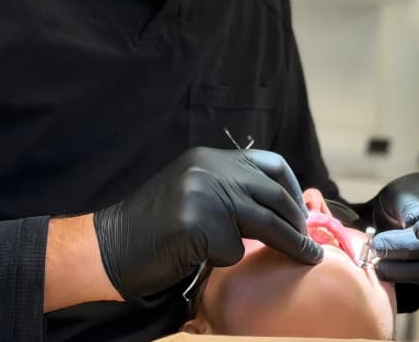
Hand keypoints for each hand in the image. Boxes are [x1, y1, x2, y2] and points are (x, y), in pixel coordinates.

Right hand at [93, 147, 322, 300]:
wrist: (109, 245)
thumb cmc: (152, 228)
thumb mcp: (192, 193)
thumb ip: (227, 190)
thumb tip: (278, 207)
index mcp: (208, 158)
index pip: (268, 162)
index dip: (291, 187)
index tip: (300, 210)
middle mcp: (207, 169)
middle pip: (272, 194)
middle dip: (298, 220)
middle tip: (309, 240)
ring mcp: (202, 194)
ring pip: (264, 222)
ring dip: (291, 244)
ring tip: (308, 258)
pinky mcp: (197, 224)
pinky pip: (233, 249)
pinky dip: (228, 260)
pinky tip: (206, 259)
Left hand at [367, 169, 418, 287]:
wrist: (410, 210)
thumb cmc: (409, 194)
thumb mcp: (403, 192)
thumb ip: (408, 206)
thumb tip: (412, 224)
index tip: (416, 231)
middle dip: (416, 251)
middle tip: (380, 249)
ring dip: (416, 270)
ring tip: (381, 264)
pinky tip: (397, 271)